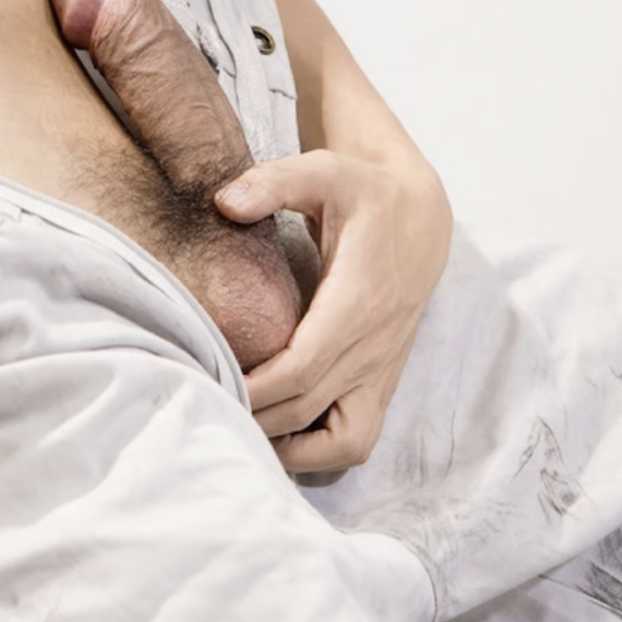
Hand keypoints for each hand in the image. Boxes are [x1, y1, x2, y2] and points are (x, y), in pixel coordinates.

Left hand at [215, 146, 452, 472]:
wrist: (419, 216)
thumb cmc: (363, 193)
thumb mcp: (324, 170)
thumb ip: (274, 182)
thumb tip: (225, 202)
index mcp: (358, 301)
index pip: (302, 366)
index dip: (255, 386)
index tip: (210, 382)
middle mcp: (374, 347)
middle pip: (308, 407)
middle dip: (254, 416)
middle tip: (203, 405)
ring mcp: (381, 371)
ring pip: (344, 443)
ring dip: (291, 447)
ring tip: (239, 426)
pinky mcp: (381, 382)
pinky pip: (356, 438)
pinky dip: (318, 450)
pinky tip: (275, 432)